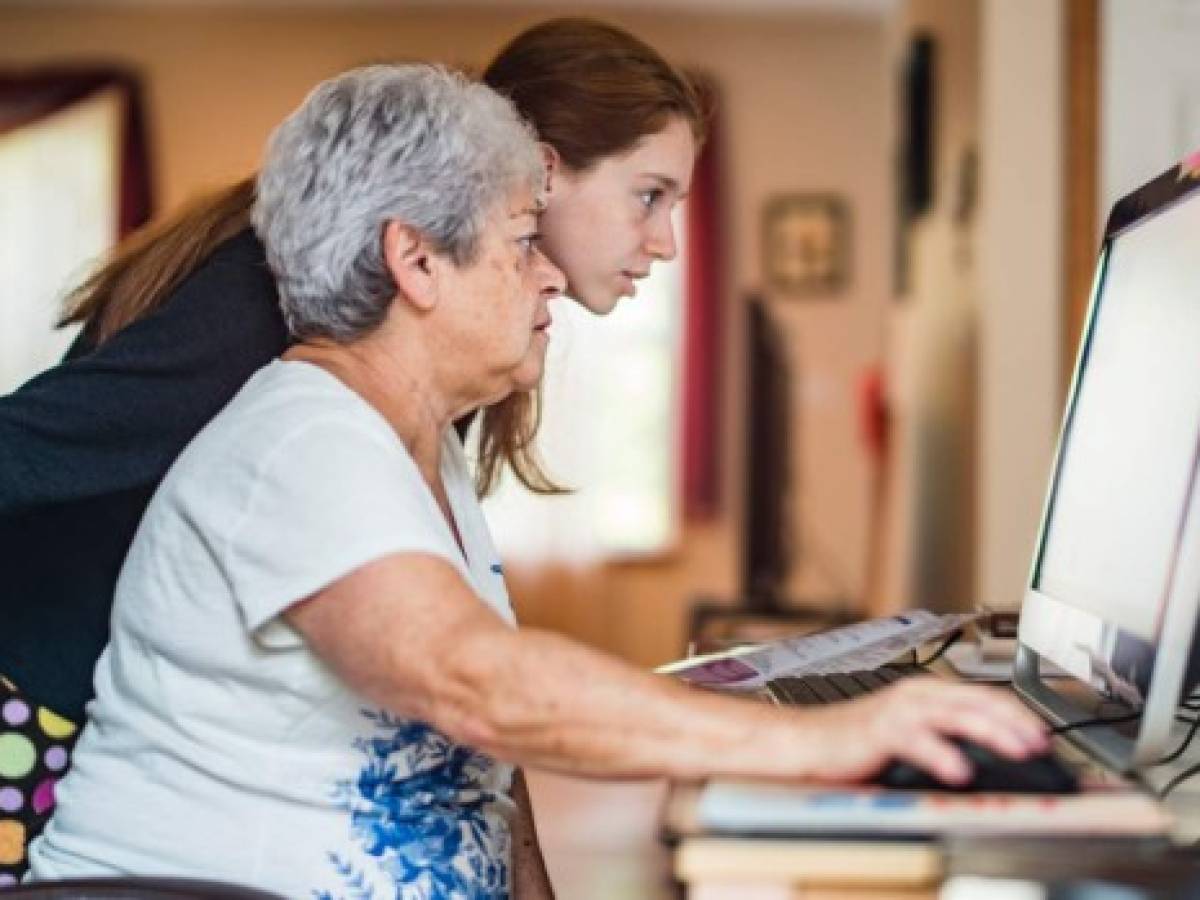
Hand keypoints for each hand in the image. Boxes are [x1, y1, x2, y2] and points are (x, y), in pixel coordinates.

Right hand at [797, 677, 1048, 784]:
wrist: (808, 741)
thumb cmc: (857, 743)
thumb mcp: (910, 738)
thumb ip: (944, 741)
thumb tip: (988, 762)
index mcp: (927, 694)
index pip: (983, 697)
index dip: (1017, 714)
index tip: (1044, 735)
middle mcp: (917, 696)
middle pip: (976, 701)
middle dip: (1014, 722)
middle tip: (1041, 743)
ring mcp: (899, 711)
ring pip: (955, 714)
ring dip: (992, 731)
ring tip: (1018, 749)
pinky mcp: (881, 730)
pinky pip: (918, 740)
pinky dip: (942, 755)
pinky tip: (960, 771)